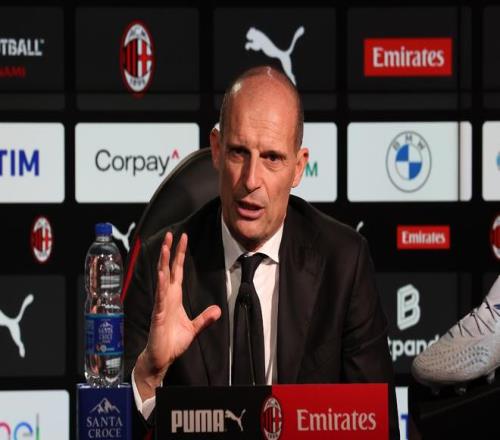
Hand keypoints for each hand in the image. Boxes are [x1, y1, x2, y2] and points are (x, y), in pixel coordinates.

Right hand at [134, 232, 220, 400]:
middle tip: (172, 234)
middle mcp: (166, 296)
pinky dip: (161, 285)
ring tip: (166, 247)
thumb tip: (218, 310)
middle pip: (168, 269)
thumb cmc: (172, 342)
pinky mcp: (158, 314)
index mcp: (174, 296)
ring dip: (164, 262)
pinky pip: (160, 296)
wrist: (162, 357)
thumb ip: (205, 318)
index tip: (183, 239)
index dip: (179, 255)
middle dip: (170, 251)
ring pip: (162, 278)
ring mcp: (161, 304)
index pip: (177, 271)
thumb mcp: (193, 328)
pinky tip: (162, 273)